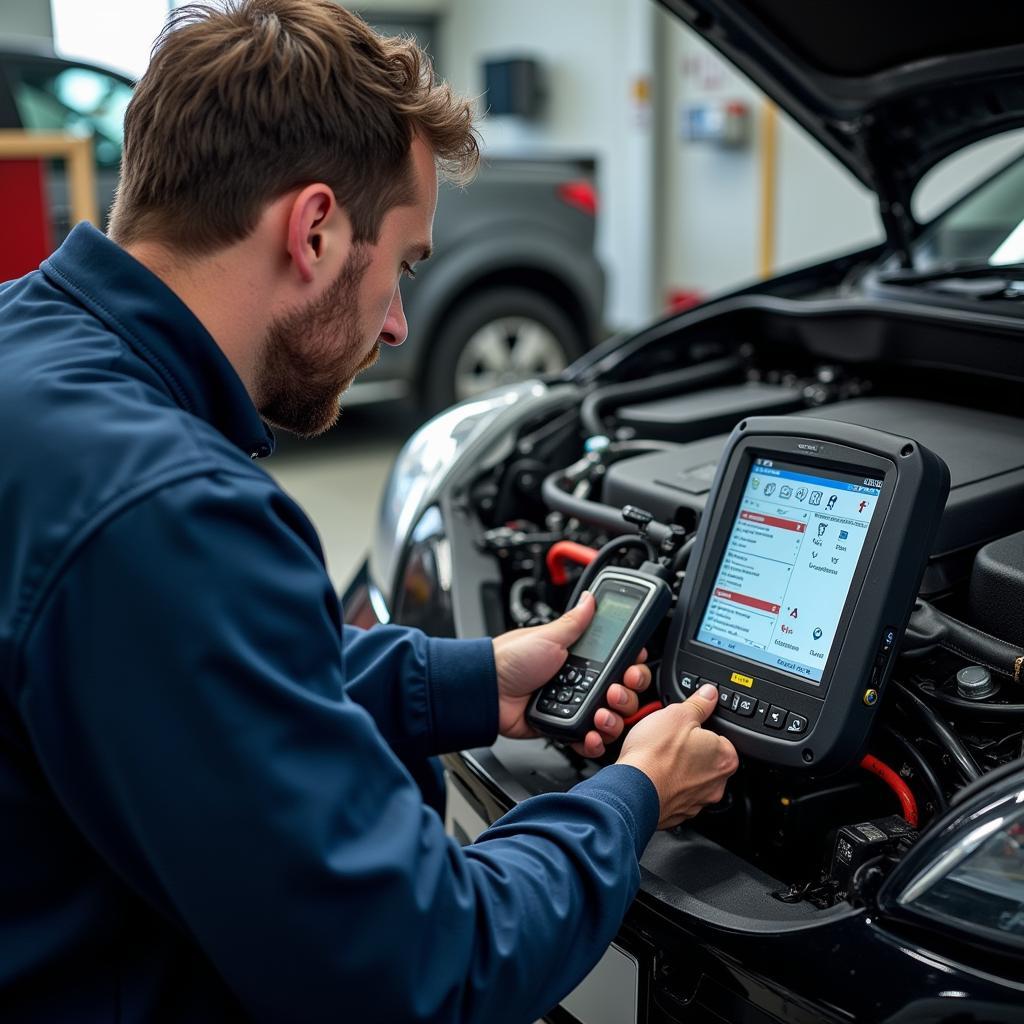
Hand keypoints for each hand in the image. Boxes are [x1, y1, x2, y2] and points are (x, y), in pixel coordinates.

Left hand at [491, 591, 652, 757]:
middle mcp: (583, 681)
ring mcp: (575, 705)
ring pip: (610, 718)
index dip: (633, 668)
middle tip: (615, 691)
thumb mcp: (548, 636)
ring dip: (612, 719)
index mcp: (582, 657)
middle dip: (626, 695)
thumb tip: (590, 598)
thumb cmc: (512, 659)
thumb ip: (575, 621)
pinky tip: (592, 735)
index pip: (621, 663)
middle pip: (622, 693)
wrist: (487, 691)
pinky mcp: (564, 727)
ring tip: (601, 715)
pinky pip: (588, 738)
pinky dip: (594, 740)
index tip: (632, 668)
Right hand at [617, 684, 738, 828]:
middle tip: (668, 739)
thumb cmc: (655, 755)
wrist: (631, 790)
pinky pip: (675, 793)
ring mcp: (697, 802)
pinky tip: (652, 774)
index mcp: (725, 758)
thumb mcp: (677, 714)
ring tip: (656, 757)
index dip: (700, 728)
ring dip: (677, 768)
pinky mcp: (678, 813)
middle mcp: (717, 784)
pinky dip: (666, 784)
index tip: (685, 725)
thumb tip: (709, 695)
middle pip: (706, 758)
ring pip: (690, 777)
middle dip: (689, 749)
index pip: (721, 736)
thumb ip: (698, 704)